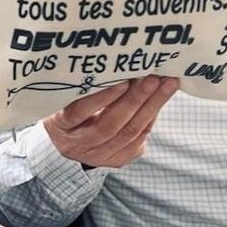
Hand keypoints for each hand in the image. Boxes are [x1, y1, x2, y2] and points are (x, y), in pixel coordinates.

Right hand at [44, 75, 177, 168]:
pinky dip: (151, 118)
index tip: (122, 81)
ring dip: (151, 107)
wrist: (64, 144)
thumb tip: (114, 66)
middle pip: (109, 125)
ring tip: (166, 85)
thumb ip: (81, 87)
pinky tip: (160, 100)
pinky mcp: (117, 160)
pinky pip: (138, 140)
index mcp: (60, 126)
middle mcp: (78, 145)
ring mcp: (98, 156)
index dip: (102, 98)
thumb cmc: (65, 111)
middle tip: (153, 79)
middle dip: (135, 100)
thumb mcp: (62, 99)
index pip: (79, 112)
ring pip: (129, 133)